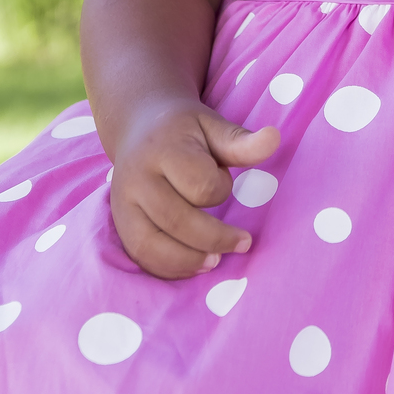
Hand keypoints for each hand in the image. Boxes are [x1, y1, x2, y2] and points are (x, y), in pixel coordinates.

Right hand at [108, 101, 279, 278]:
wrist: (138, 125)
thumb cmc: (184, 129)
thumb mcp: (213, 126)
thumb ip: (241, 142)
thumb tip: (274, 138)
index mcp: (163, 148)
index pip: (199, 184)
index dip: (221, 190)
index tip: (225, 182)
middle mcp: (137, 177)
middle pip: (176, 220)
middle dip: (214, 239)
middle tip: (243, 243)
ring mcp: (122, 203)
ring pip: (151, 245)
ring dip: (188, 261)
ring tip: (215, 262)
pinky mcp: (119, 222)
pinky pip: (139, 255)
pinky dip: (167, 268)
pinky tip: (192, 266)